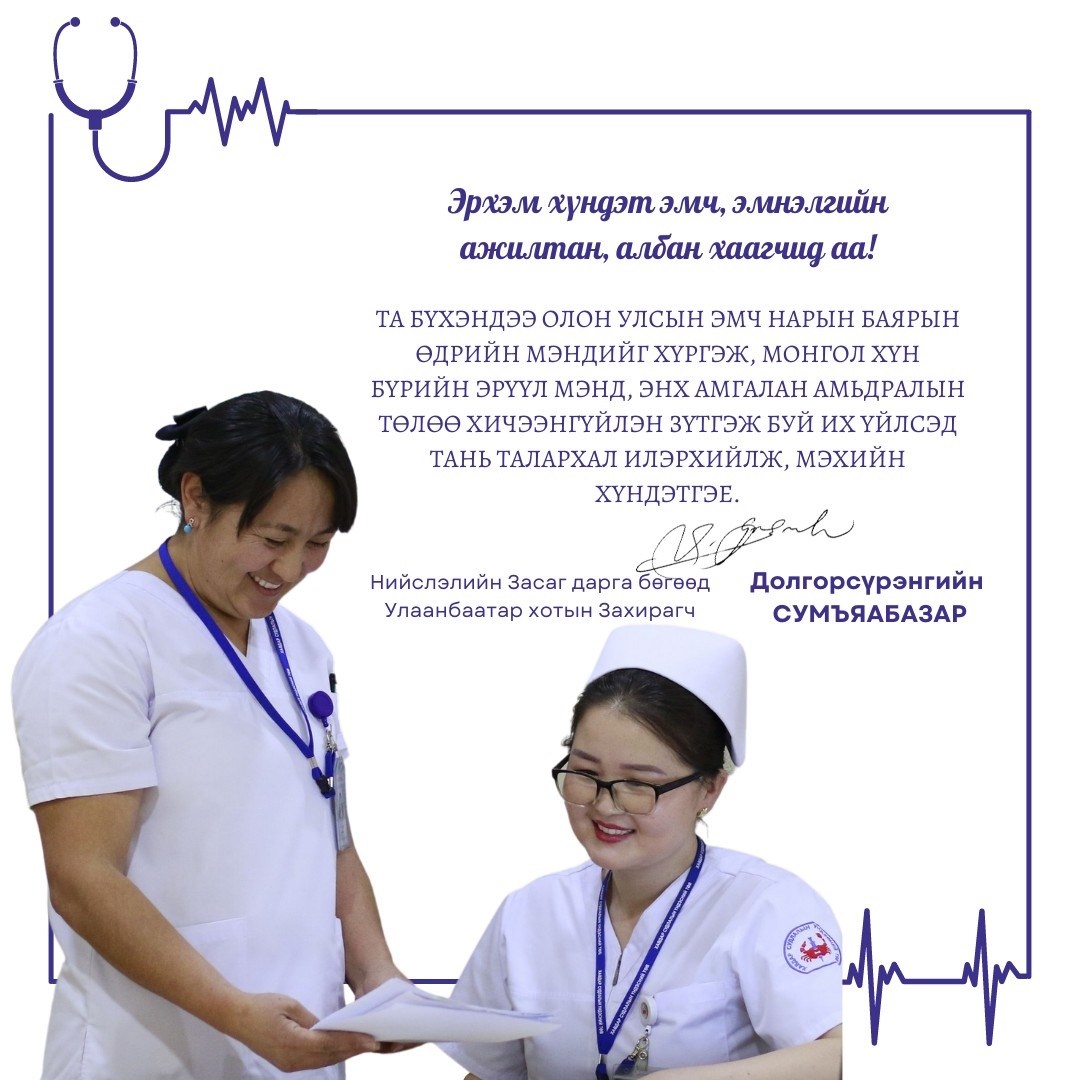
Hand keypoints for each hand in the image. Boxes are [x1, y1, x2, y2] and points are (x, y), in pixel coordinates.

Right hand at [229, 991, 384, 1071]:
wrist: (236, 1017)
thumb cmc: (262, 1006)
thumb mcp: (290, 1005)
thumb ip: (311, 1019)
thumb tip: (329, 1028)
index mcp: (293, 1043)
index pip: (330, 1044)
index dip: (352, 1042)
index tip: (372, 1040)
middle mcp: (292, 1059)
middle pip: (329, 1056)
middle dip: (353, 1049)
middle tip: (376, 1042)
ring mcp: (288, 1064)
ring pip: (323, 1062)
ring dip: (343, 1054)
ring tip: (363, 1045)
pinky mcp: (286, 1063)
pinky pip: (313, 1062)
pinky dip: (330, 1055)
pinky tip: (342, 1049)